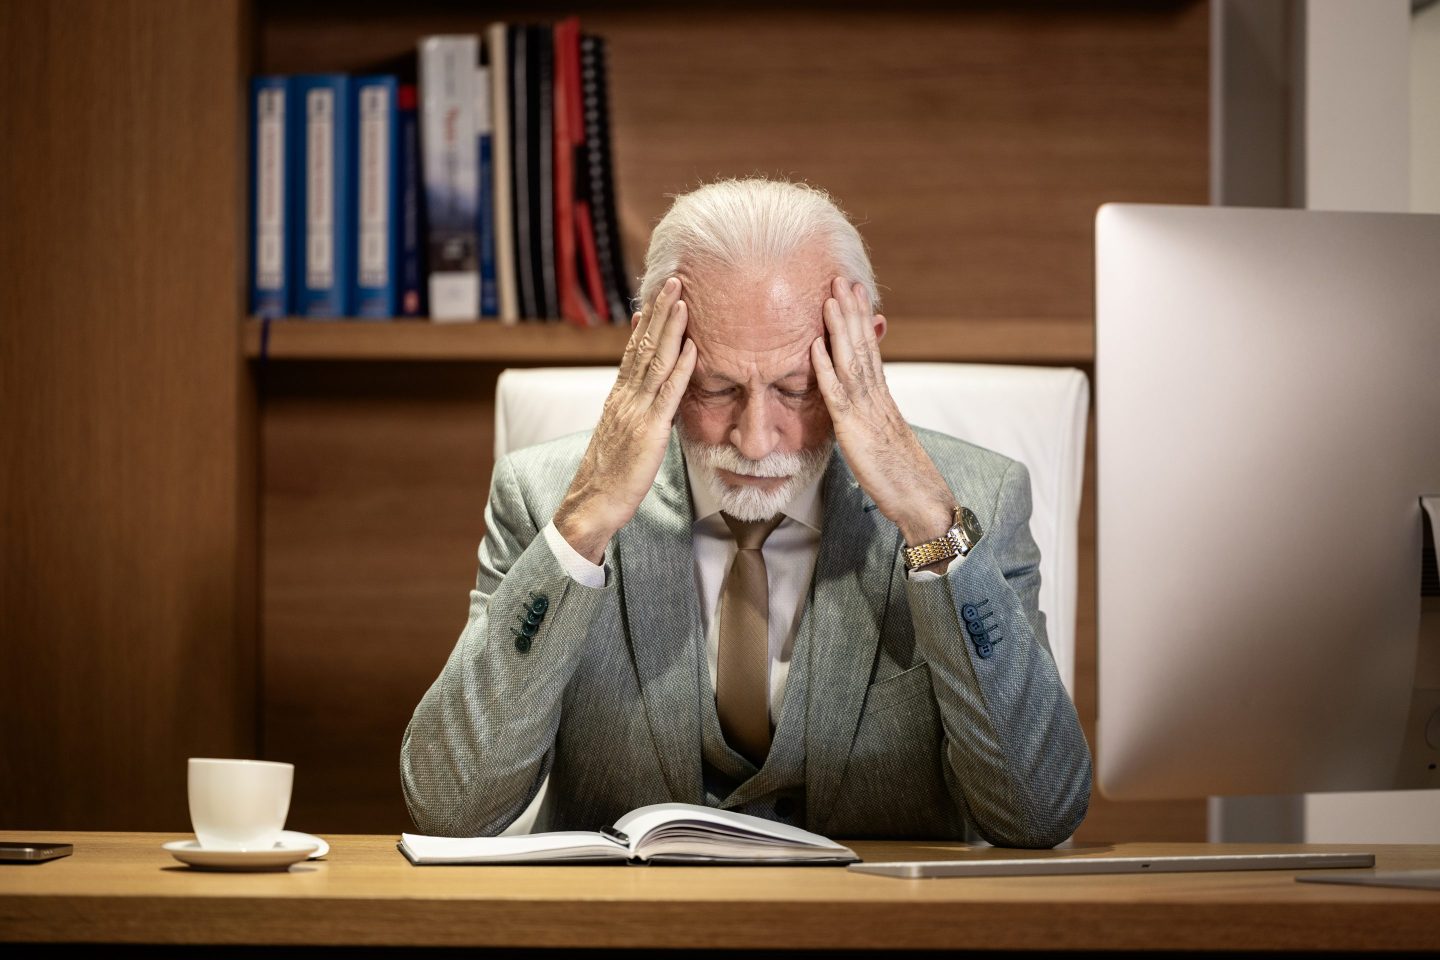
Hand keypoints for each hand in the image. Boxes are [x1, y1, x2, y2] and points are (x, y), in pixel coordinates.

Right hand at [554, 277, 696, 562]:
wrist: (592, 503)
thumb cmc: (610, 476)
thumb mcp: (622, 435)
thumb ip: (634, 412)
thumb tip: (648, 398)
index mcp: (619, 397)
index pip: (634, 350)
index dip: (647, 322)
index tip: (656, 296)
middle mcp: (625, 397)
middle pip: (644, 345)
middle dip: (659, 311)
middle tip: (673, 280)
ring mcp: (636, 412)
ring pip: (655, 361)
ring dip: (671, 328)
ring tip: (683, 299)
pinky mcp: (649, 431)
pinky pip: (667, 395)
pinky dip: (680, 369)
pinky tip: (693, 348)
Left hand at [810, 277, 953, 545]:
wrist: (920, 498)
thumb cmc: (901, 475)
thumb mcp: (884, 438)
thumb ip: (872, 417)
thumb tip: (862, 406)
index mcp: (882, 398)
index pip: (871, 350)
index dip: (862, 320)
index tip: (854, 293)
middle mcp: (877, 397)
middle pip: (863, 346)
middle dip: (851, 311)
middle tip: (841, 279)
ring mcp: (867, 411)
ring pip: (852, 360)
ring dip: (840, 328)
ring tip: (830, 298)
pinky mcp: (854, 430)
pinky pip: (838, 395)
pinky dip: (825, 368)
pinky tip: (815, 347)